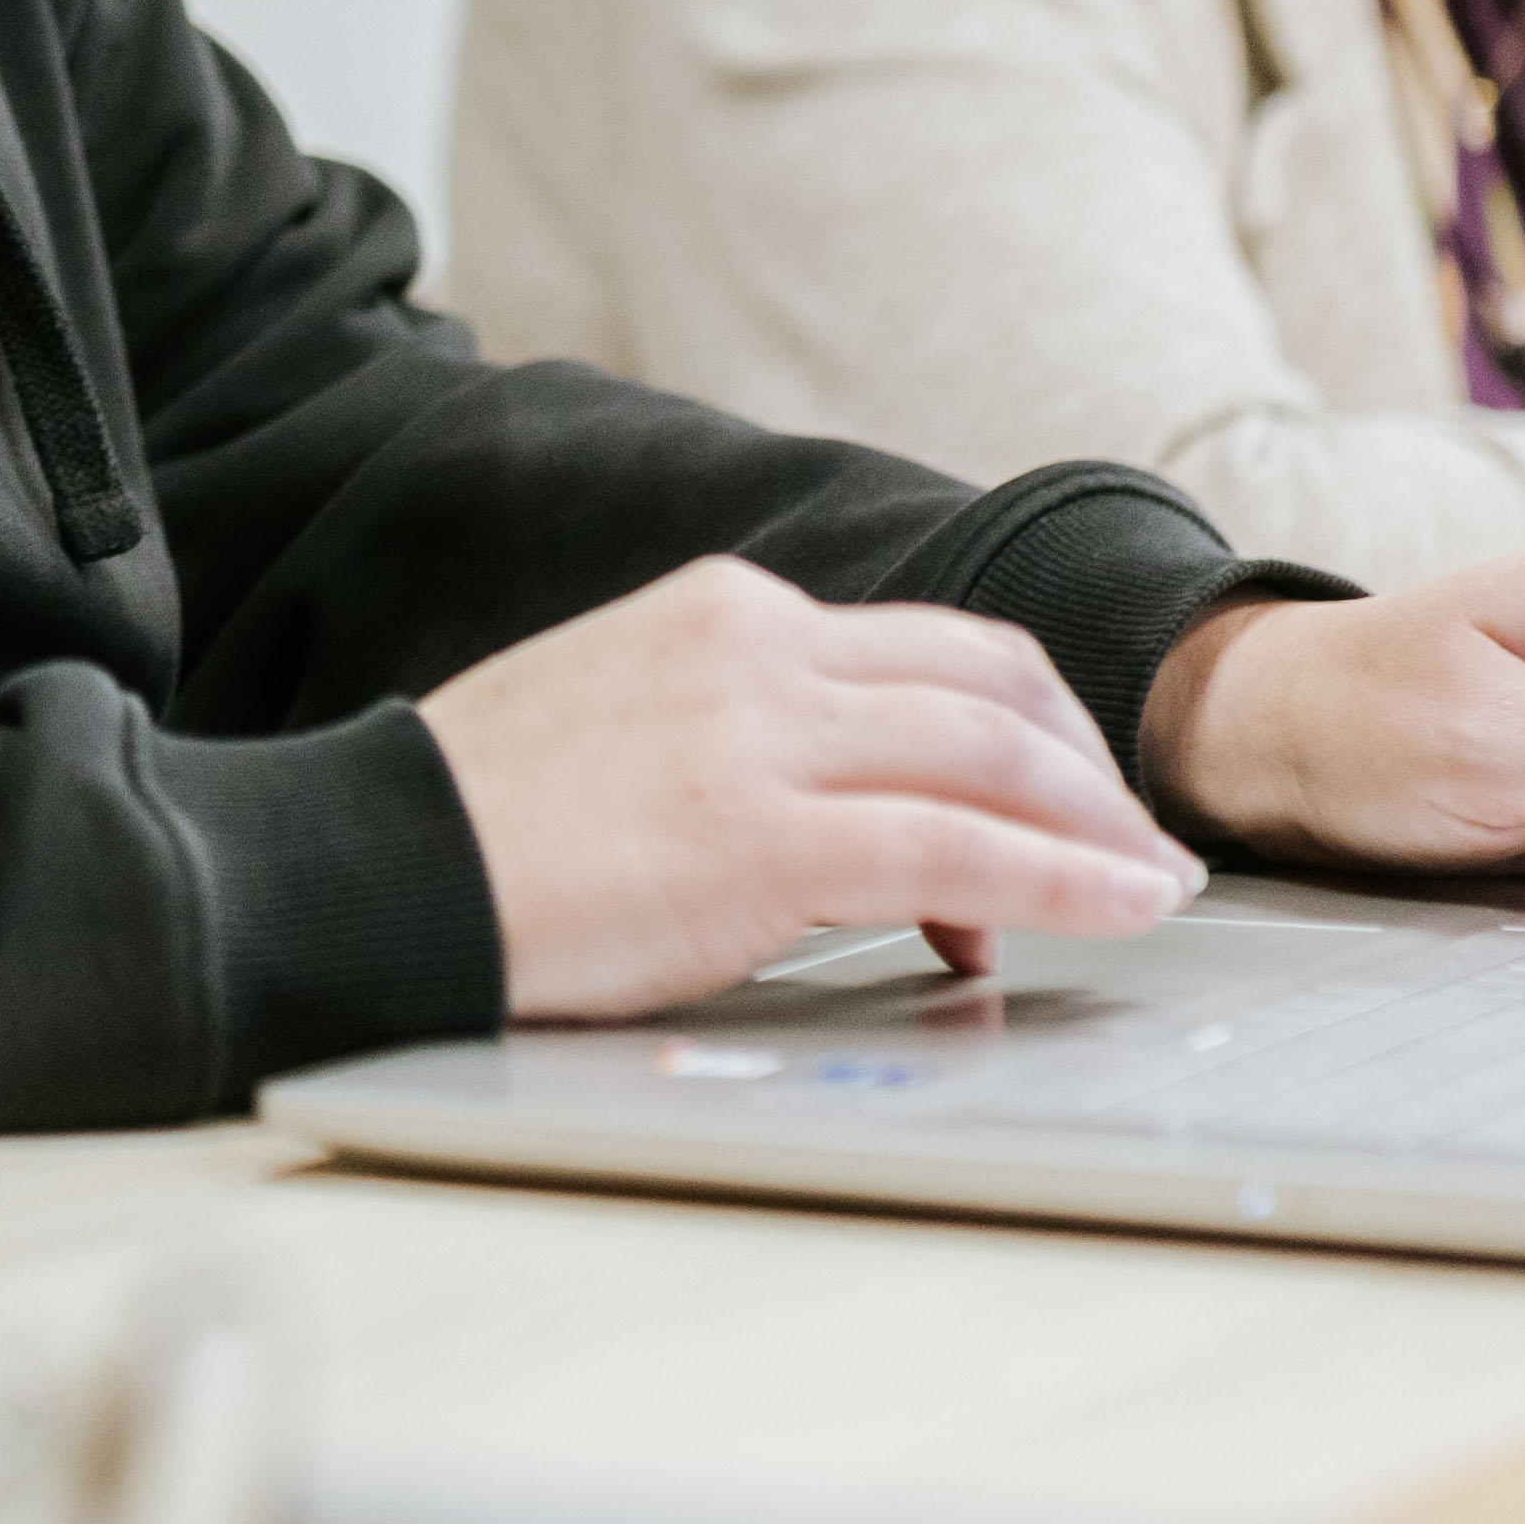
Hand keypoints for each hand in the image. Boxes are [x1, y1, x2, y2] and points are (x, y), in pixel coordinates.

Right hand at [415, 555, 1198, 1019]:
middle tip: (1133, 842)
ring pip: (994, 757)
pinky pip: (964, 848)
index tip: (1060, 793)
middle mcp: (756, 648)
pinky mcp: (761, 839)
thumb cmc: (477, 828)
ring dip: (1097, 826)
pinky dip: (1067, 879)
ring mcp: (760, 737)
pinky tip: (1120, 910)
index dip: (1023, 723)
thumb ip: (728, 736)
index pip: (926, 646)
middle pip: (990, 683)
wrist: (371, 866)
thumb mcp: (618, 724)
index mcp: (721, 612)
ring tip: (1153, 884)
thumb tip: (824, 813)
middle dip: (1084, 767)